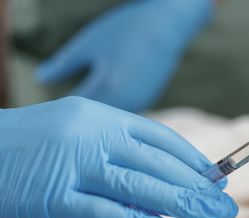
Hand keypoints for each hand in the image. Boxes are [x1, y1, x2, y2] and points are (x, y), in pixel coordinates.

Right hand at [0, 97, 236, 217]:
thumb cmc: (31, 150)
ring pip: (137, 183)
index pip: (159, 138)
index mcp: (101, 117)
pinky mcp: (53, 195)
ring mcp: (73, 163)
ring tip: (209, 214)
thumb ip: (117, 178)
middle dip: (196, 186)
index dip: (192, 159)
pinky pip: (102, 208)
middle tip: (225, 203)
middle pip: (157, 162)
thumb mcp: (78, 147)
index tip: (216, 178)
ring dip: (178, 201)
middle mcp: (92, 134)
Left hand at [36, 0, 213, 111]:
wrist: (168, 25)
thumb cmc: (126, 30)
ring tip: (78, 114)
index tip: (46, 114)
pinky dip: (111, 111)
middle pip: (94, 122)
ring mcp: (139, 104)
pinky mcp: (147, 100)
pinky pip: (123, 112)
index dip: (59, 113)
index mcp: (107, 90)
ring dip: (96, 119)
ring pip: (110, 121)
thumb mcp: (88, 44)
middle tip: (58, 118)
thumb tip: (40, 77)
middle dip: (77, 119)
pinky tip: (101, 102)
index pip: (75, 111)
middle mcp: (126, 104)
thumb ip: (63, 65)